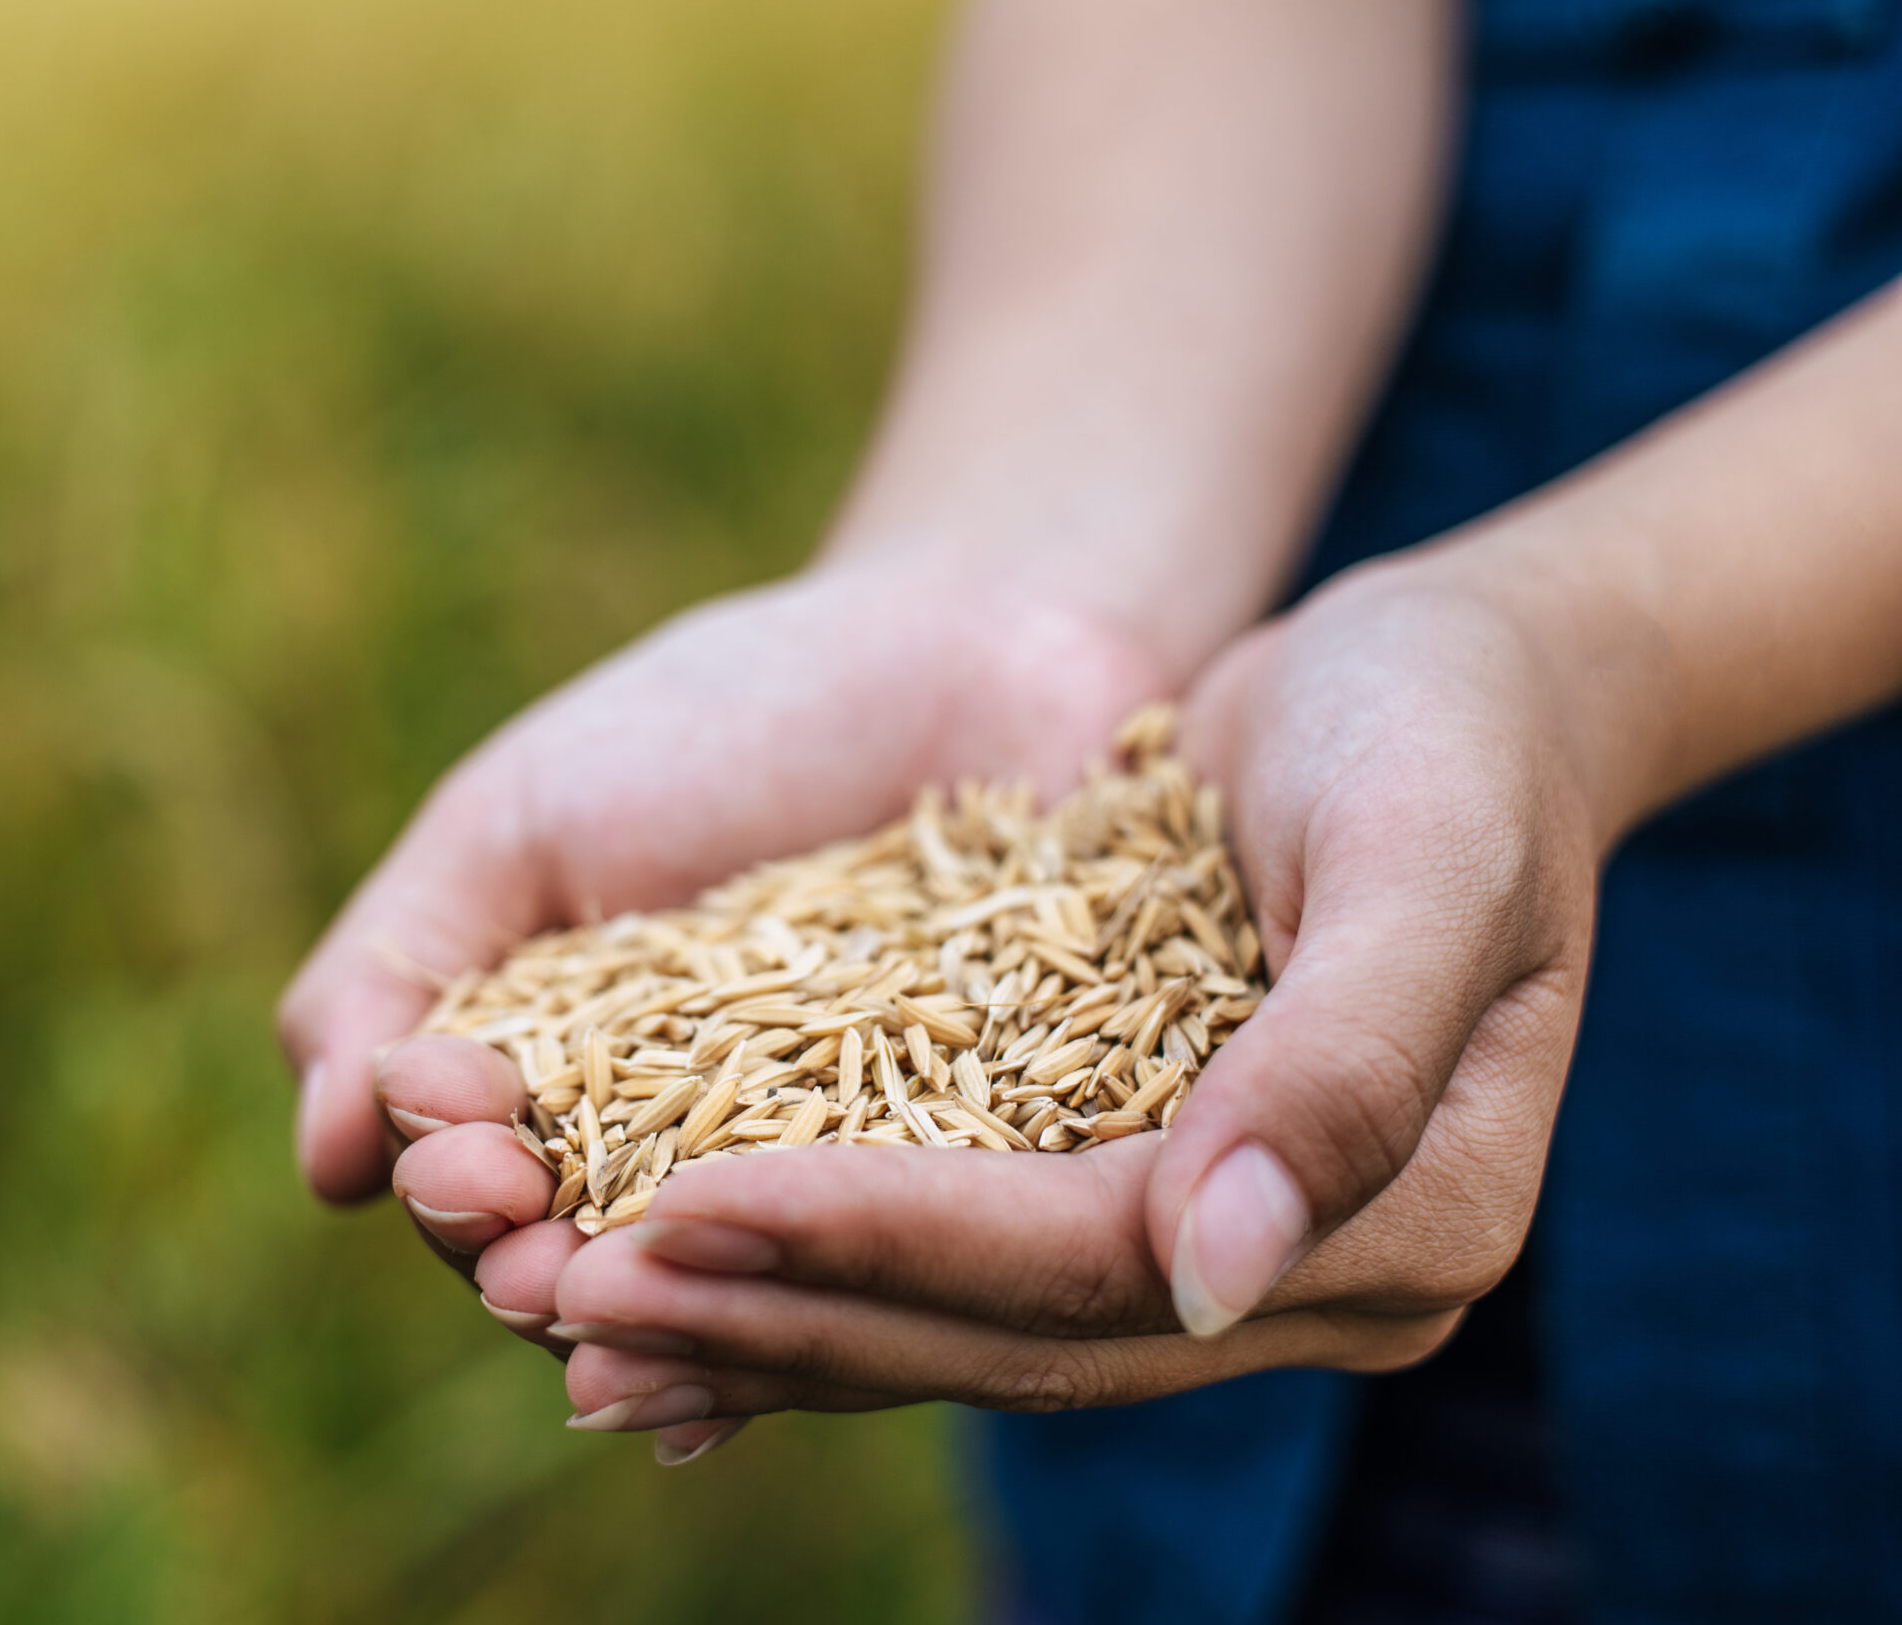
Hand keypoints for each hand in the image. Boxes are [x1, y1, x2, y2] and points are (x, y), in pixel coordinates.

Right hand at [277, 561, 1164, 1452]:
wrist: (963, 648)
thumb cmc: (716, 724)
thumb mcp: (517, 824)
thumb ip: (393, 973)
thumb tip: (322, 1165)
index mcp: (555, 1100)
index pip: (471, 1191)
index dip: (454, 1186)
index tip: (465, 1145)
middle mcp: (680, 1175)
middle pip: (585, 1275)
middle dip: (540, 1273)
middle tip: (529, 1248)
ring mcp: (823, 1195)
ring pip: (726, 1304)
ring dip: (665, 1321)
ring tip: (631, 1303)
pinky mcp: (967, 1202)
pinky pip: (889, 1274)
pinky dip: (832, 1305)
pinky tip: (785, 1336)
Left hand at [457, 560, 1602, 1448]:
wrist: (1446, 690)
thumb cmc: (1448, 735)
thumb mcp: (1423, 854)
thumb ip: (1342, 1064)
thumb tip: (1208, 1275)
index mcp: (1408, 1226)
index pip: (1096, 1264)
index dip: (887, 1240)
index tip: (685, 1203)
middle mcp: (1301, 1278)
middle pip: (1009, 1329)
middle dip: (786, 1305)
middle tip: (571, 1295)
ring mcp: (1215, 1254)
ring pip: (962, 1321)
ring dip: (767, 1316)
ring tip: (574, 1310)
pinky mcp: (1126, 1194)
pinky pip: (952, 1258)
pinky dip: (813, 1262)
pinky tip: (669, 1263)